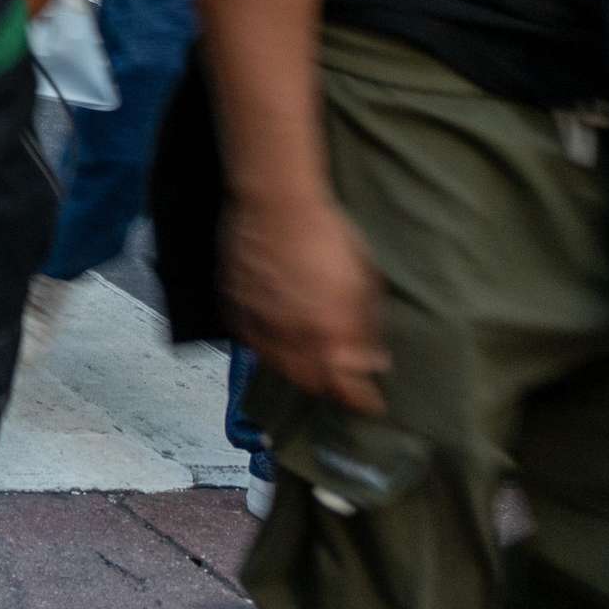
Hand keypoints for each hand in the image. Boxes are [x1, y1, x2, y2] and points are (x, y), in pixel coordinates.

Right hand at [225, 190, 391, 414]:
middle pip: (310, 383)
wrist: (276, 204)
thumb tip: (374, 361)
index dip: (362, 400)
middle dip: (330, 387)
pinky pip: (251, 342)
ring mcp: (258, 326)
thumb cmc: (330, 237)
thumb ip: (367, 328)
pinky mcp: (234, 309)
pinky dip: (268, 348)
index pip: (347, 388)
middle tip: (344, 381)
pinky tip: (279, 340)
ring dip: (299, 371)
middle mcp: (291, 340)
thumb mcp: (365, 282)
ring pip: (278, 367)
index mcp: (330, 336)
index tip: (373, 404)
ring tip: (313, 364)